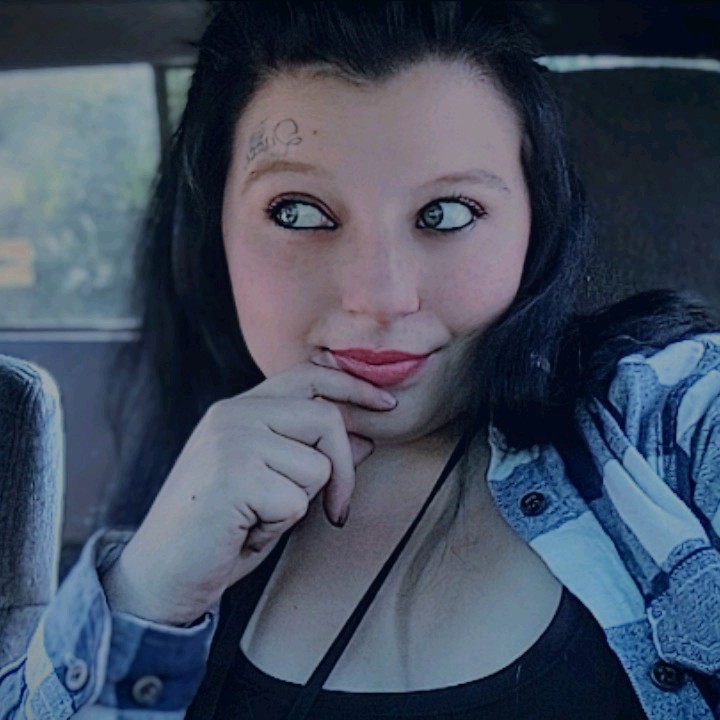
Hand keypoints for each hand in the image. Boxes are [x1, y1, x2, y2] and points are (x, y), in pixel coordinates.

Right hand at [100, 360, 396, 625]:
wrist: (160, 574)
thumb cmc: (220, 528)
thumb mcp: (271, 482)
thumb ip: (310, 453)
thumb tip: (366, 437)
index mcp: (239, 409)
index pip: (309, 375)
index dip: (354, 386)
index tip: (387, 404)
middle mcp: (233, 415)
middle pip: (325, 418)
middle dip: (344, 469)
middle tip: (334, 510)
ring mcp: (231, 442)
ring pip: (317, 466)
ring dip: (298, 504)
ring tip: (256, 516)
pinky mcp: (232, 476)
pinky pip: (297, 501)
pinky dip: (279, 526)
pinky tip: (245, 530)